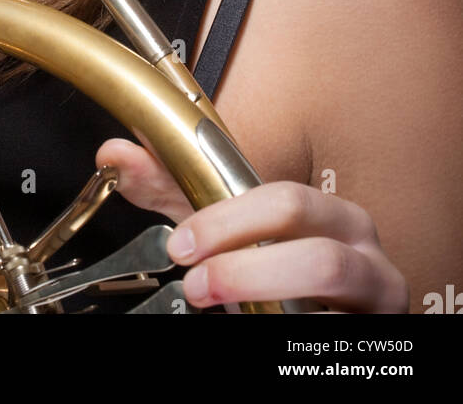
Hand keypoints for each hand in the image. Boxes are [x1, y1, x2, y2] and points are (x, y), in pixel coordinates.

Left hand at [95, 138, 409, 312]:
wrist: (330, 317)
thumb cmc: (282, 272)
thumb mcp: (230, 233)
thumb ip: (176, 195)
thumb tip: (117, 156)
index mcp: (331, 215)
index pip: (283, 199)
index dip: (227, 221)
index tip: (181, 243)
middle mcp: (362, 250)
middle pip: (311, 241)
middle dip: (245, 263)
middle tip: (197, 280)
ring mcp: (375, 294)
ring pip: (329, 278)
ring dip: (263, 290)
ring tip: (217, 305)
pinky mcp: (374, 337)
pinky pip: (334, 334)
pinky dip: (294, 332)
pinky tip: (261, 326)